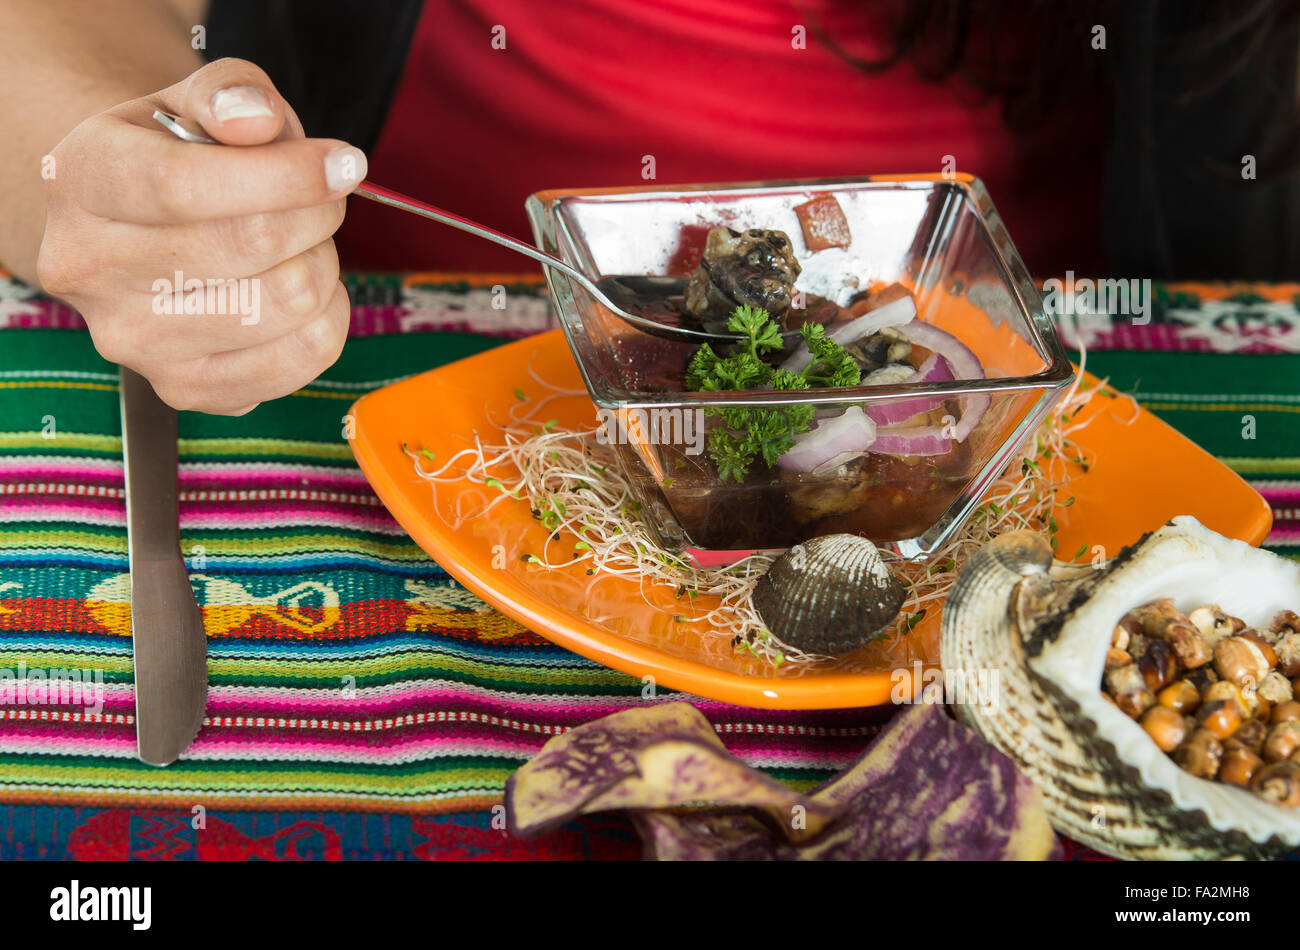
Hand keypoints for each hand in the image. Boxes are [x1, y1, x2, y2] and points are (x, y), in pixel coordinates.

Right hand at [36, 57, 366, 413]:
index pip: (186, 187)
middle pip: (252, 247)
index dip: (287, 176)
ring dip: (322, 266)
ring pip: (288, 304)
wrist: (140, 226)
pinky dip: (327, 319)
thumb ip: (232, 93)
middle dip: (315, 216)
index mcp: (83, 180)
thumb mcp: (196, 100)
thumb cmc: (180, 156)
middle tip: (321, 202)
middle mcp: (90, 270)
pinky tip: (300, 291)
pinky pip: (303, 359)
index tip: (343, 164)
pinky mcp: (185, 389)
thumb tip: (258, 122)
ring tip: (300, 246)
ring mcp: (134, 340)